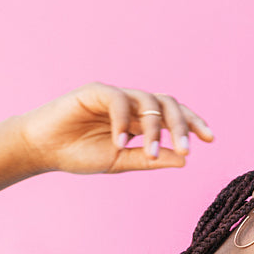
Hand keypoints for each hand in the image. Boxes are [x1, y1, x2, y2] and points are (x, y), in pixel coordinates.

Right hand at [17, 82, 213, 174]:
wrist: (43, 150)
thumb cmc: (79, 154)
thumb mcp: (122, 162)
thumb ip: (150, 159)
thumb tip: (184, 159)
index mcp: (140, 120)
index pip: (174, 115)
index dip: (193, 123)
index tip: (210, 140)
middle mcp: (131, 105)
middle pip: (167, 104)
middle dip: (182, 124)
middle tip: (186, 148)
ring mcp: (115, 96)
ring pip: (147, 102)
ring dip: (153, 128)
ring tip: (150, 151)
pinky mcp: (95, 91)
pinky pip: (118, 100)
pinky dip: (122, 121)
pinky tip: (120, 142)